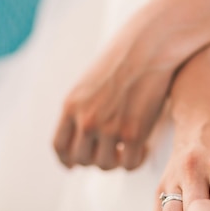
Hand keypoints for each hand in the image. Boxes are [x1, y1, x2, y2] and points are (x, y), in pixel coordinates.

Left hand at [53, 6, 174, 169]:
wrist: (150, 46)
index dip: (67, 160)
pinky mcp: (134, 133)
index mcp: (71, 105)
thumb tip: (84, 137)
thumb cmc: (124, 59)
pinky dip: (137, 160)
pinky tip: (145, 148)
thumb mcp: (90, 82)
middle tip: (111, 152)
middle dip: (95, 160)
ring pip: (106, 165)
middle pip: (82, 160)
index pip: (59, 146)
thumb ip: (82, 108)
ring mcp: (109, 129)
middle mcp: (85, 120)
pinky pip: (130, 164)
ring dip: (117, 161)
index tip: (74, 165)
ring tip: (129, 149)